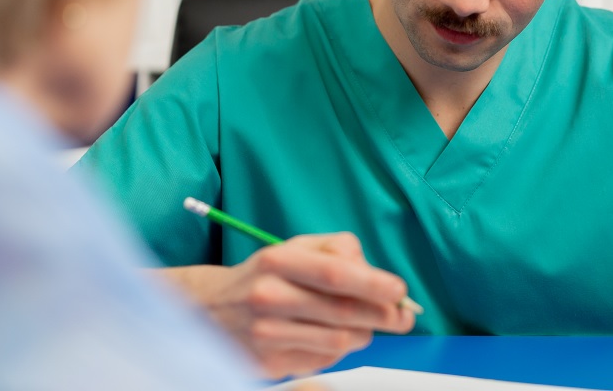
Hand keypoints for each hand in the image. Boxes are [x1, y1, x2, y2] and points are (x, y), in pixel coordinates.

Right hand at [172, 232, 415, 378]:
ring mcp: (267, 335)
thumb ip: (336, 250)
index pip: (336, 274)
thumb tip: (372, 271)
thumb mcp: (294, 248)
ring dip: (364, 334)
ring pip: (339, 341)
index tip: (399, 291)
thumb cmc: (265, 275)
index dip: (374, 284)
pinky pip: (323, 360)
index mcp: (277, 261)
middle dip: (383, 315)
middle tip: (403, 317)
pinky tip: (331, 336)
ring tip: (367, 325)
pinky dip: (338, 349)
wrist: (210, 310)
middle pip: (343, 312)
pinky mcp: (268, 364)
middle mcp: (269, 297)